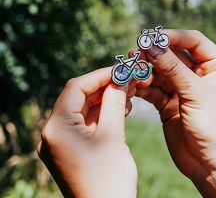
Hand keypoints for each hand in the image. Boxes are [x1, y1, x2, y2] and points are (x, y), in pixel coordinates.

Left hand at [38, 67, 136, 197]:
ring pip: (83, 111)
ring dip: (105, 101)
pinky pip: (85, 125)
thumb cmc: (110, 179)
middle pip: (78, 99)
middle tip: (127, 81)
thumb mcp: (113, 134)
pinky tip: (120, 109)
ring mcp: (61, 143)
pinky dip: (102, 116)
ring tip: (128, 95)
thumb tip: (121, 79)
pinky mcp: (71, 150)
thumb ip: (115, 101)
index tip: (120, 71)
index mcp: (57, 129)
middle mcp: (53, 134)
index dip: (99, 76)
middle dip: (104, 88)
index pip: (75, 88)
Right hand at [135, 30, 215, 196]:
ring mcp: (182, 90)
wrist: (211, 163)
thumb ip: (173, 69)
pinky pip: (152, 90)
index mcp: (215, 66)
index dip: (172, 37)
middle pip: (172, 56)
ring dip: (145, 72)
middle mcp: (198, 75)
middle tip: (135, 52)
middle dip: (154, 54)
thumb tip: (153, 45)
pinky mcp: (168, 104)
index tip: (151, 37)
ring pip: (159, 73)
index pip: (193, 41)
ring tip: (130, 71)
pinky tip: (132, 87)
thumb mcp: (196, 93)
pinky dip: (142, 88)